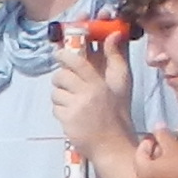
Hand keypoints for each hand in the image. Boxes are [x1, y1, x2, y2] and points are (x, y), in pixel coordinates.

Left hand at [49, 30, 136, 152]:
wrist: (112, 143)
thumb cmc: (117, 112)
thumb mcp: (121, 83)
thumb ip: (115, 57)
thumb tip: (113, 34)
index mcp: (100, 83)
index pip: (78, 63)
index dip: (65, 55)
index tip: (59, 52)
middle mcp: (87, 94)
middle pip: (62, 76)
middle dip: (61, 79)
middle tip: (66, 83)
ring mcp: (76, 108)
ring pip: (56, 93)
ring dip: (61, 96)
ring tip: (74, 103)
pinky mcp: (67, 120)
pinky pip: (55, 108)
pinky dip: (61, 111)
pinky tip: (73, 116)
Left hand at [127, 128, 177, 177]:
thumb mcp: (174, 147)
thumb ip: (162, 135)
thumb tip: (156, 125)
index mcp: (143, 172)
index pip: (140, 151)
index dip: (150, 139)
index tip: (159, 133)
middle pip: (153, 161)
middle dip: (166, 149)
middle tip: (174, 141)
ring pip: (164, 170)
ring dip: (175, 159)